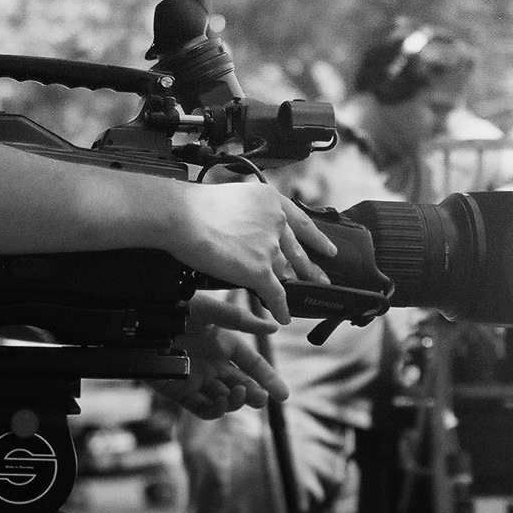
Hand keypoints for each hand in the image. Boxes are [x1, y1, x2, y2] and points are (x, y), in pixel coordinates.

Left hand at [149, 322, 286, 419]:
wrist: (140, 323)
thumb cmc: (174, 310)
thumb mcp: (209, 310)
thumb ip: (240, 320)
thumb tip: (273, 326)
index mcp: (223, 343)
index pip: (252, 363)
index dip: (268, 378)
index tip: (283, 394)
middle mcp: (213, 363)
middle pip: (242, 384)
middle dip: (255, 393)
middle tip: (262, 399)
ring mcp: (198, 379)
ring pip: (225, 398)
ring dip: (236, 401)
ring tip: (240, 394)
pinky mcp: (181, 392)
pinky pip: (202, 408)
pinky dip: (215, 410)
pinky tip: (222, 403)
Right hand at [170, 182, 335, 324]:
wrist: (184, 217)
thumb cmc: (195, 206)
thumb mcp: (234, 197)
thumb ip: (250, 212)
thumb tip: (249, 226)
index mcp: (270, 201)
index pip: (301, 222)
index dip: (316, 238)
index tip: (328, 249)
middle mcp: (276, 222)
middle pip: (297, 251)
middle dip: (310, 267)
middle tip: (322, 279)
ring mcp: (270, 247)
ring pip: (284, 272)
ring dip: (291, 287)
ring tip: (298, 298)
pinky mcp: (260, 270)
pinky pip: (276, 294)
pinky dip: (280, 307)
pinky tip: (283, 315)